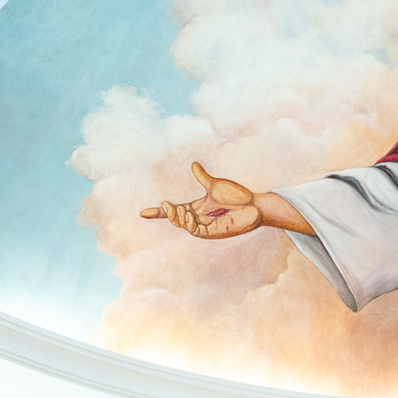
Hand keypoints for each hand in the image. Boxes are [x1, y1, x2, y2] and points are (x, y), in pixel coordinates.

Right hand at [140, 161, 261, 238]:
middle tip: (166, 204)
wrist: (254, 205)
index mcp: (196, 208)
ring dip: (178, 218)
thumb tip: (193, 165)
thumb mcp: (216, 185)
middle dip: (168, 213)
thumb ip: (202, 177)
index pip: (174, 211)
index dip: (159, 212)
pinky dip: (189, 225)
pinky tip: (187, 217)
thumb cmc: (238, 196)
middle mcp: (198, 218)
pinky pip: (196, 231)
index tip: (143, 213)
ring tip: (178, 210)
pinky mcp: (213, 233)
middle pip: (176, 219)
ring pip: (184, 226)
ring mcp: (205, 227)